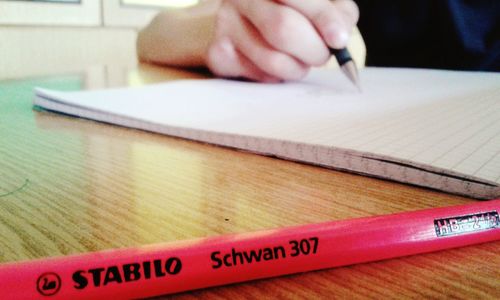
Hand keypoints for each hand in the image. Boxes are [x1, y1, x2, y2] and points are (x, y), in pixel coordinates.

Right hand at [206, 0, 358, 81]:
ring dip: (297, 69)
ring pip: (272, 60)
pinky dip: (276, 77)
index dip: (323, 17)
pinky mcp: (218, 53)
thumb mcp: (315, 5)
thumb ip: (336, 12)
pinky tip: (274, 65)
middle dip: (312, 50)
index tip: (339, 39)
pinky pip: (258, 75)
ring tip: (299, 62)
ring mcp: (225, 23)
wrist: (241, 23)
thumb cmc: (288, 12)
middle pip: (283, 29)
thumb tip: (339, 36)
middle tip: (321, 56)